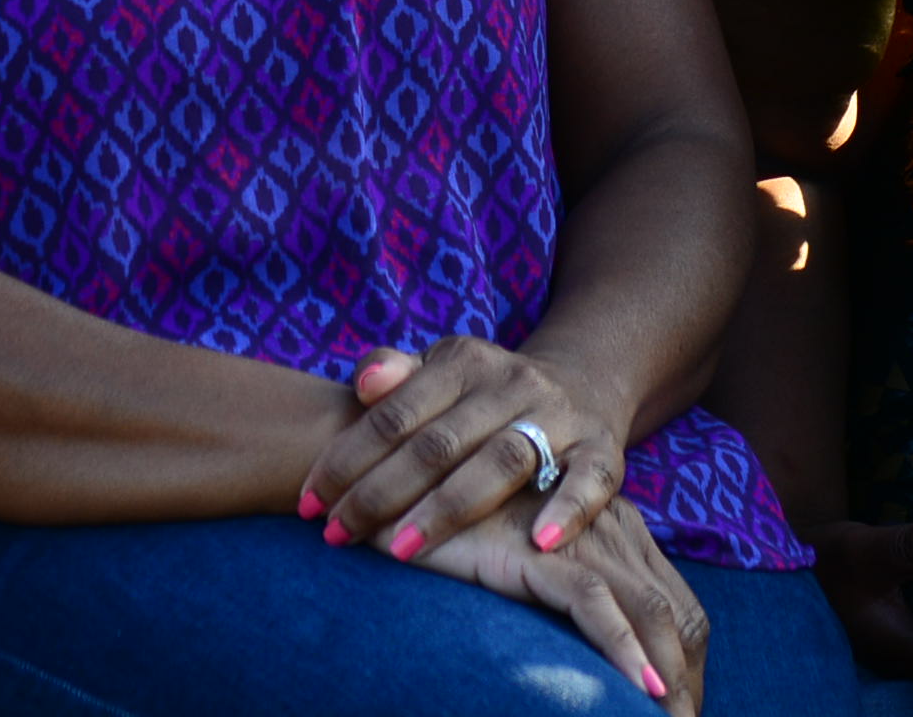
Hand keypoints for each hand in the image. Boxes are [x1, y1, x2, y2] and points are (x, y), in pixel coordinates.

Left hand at [304, 339, 628, 563]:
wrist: (582, 380)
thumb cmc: (481, 393)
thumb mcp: (438, 372)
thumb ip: (394, 375)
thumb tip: (363, 383)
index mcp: (462, 361)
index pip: (394, 413)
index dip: (347, 458)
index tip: (309, 504)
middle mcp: (511, 382)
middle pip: (439, 443)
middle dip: (382, 493)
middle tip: (338, 536)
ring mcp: (560, 416)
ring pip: (501, 462)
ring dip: (449, 509)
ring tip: (403, 551)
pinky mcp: (604, 450)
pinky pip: (590, 480)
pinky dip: (567, 509)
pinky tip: (538, 544)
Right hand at [402, 492, 708, 706]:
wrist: (397, 489)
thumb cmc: (460, 537)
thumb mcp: (532, 571)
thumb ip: (568, 598)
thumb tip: (591, 663)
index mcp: (617, 529)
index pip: (676, 604)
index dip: (686, 663)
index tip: (676, 709)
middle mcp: (611, 527)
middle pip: (679, 613)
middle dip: (689, 678)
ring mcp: (578, 535)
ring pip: (650, 610)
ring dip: (670, 677)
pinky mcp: (535, 548)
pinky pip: (593, 601)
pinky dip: (624, 647)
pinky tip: (641, 688)